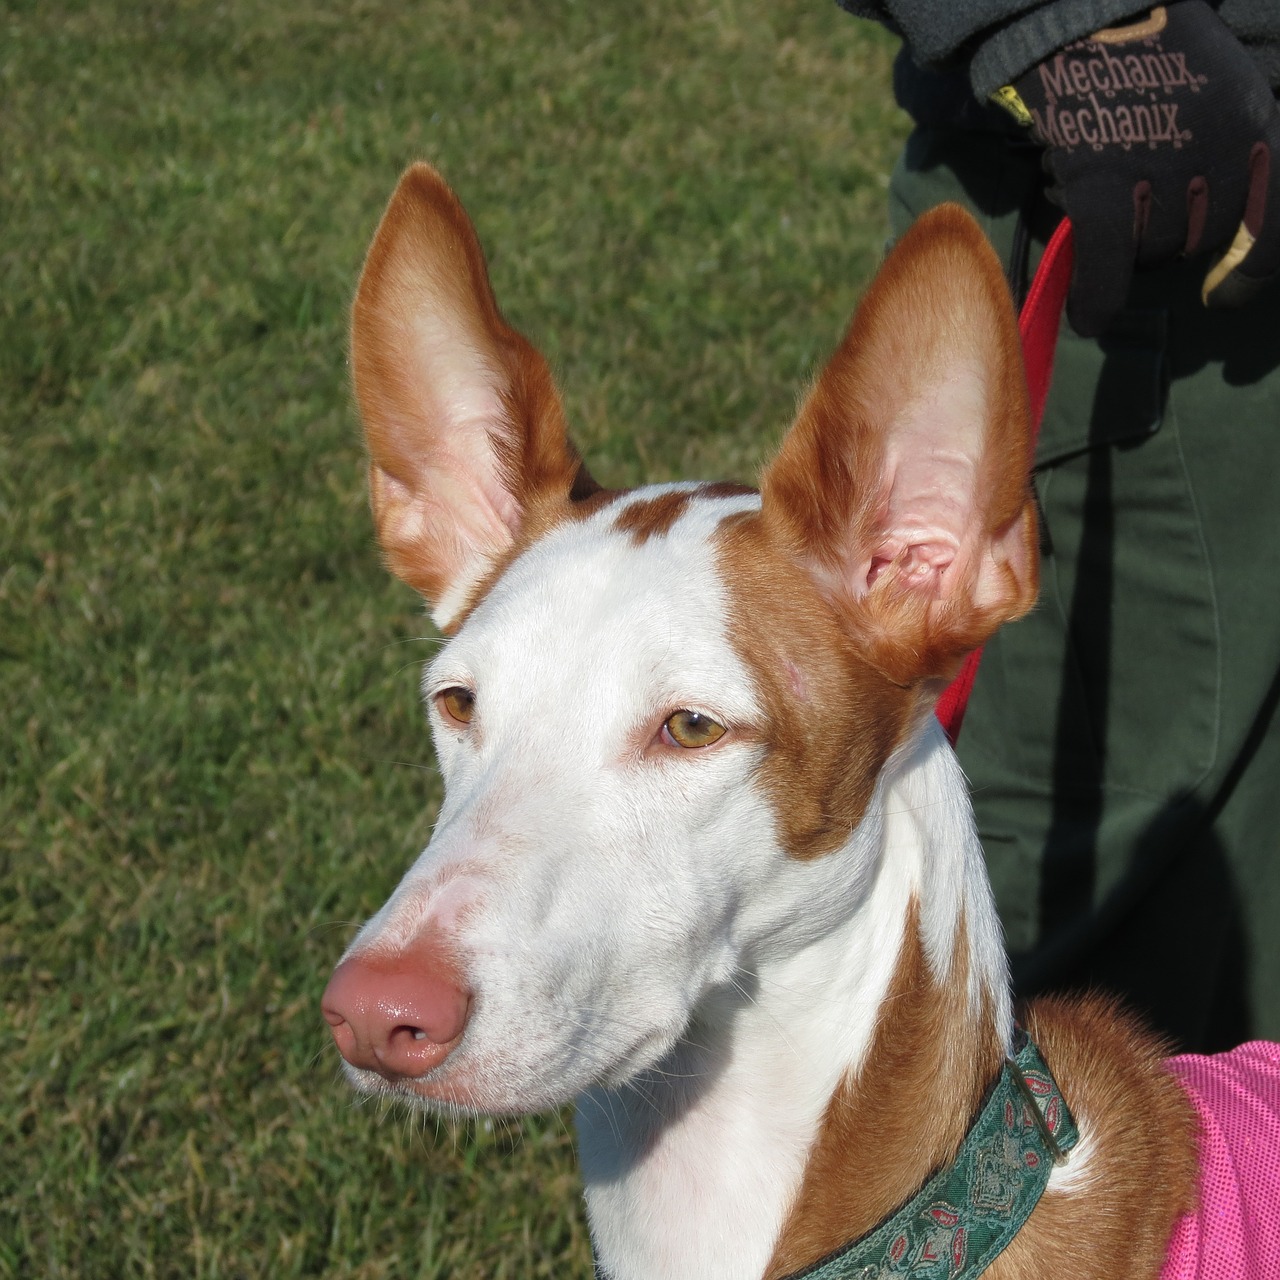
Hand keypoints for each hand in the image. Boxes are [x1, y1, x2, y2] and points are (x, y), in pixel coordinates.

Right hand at [993, 2, 1279, 335]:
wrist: (1093, 13)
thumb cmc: (1160, 51)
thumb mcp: (1227, 90)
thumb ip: (1238, 153)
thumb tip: (1226, 234)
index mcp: (1258, 126)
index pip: (1275, 220)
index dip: (1257, 269)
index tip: (1228, 295)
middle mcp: (1220, 154)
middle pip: (1202, 240)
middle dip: (1176, 239)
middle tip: (1145, 212)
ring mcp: (1160, 171)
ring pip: (1153, 251)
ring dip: (1132, 247)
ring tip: (1112, 211)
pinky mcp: (1104, 183)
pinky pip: (1107, 262)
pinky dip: (1098, 296)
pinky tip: (1090, 318)